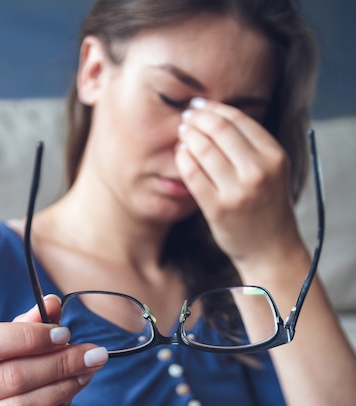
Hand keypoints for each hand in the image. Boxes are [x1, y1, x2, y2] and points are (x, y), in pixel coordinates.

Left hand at [175, 99, 301, 273]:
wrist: (270, 248)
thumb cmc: (266, 206)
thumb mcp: (270, 171)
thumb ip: (250, 146)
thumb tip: (214, 114)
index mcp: (274, 157)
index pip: (238, 120)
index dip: (214, 109)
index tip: (200, 106)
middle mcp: (258, 172)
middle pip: (218, 130)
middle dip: (197, 119)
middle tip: (186, 117)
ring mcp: (237, 191)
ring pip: (203, 149)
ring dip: (188, 136)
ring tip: (182, 133)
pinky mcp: (218, 208)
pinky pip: (193, 174)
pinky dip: (183, 159)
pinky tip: (181, 154)